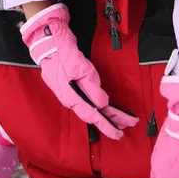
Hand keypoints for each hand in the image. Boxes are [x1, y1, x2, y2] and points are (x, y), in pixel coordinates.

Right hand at [20, 3, 137, 139]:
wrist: (49, 44)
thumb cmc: (64, 55)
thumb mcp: (80, 67)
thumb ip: (91, 86)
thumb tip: (102, 104)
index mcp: (72, 97)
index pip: (92, 115)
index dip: (107, 124)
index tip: (119, 133)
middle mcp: (72, 99)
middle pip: (94, 114)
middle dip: (112, 120)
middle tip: (128, 125)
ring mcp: (72, 94)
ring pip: (92, 108)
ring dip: (108, 114)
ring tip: (122, 119)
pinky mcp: (73, 87)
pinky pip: (89, 102)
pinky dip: (100, 106)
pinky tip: (105, 108)